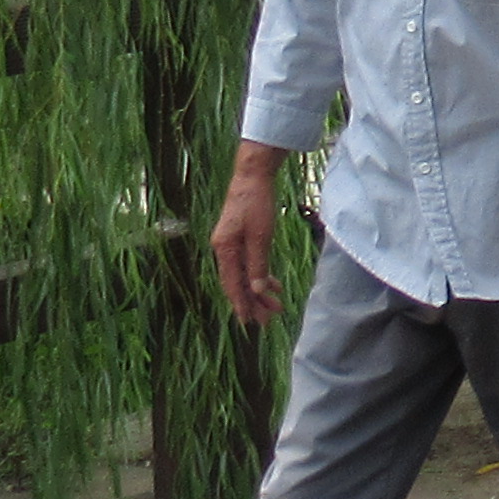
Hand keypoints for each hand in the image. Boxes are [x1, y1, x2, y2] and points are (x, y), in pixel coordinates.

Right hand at [211, 155, 288, 326]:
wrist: (252, 176)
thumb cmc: (256, 203)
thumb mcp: (260, 236)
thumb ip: (257, 264)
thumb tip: (256, 290)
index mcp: (224, 249)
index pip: (232, 284)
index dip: (241, 304)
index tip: (250, 322)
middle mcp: (223, 248)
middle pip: (237, 283)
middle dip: (253, 302)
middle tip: (269, 319)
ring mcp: (230, 243)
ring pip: (243, 275)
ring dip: (258, 291)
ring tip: (276, 305)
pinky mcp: (238, 238)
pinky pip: (247, 263)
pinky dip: (259, 275)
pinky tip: (272, 284)